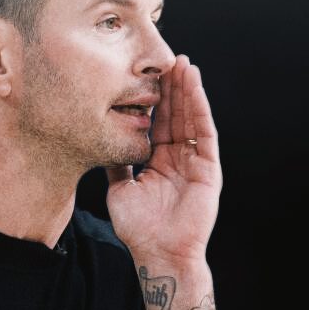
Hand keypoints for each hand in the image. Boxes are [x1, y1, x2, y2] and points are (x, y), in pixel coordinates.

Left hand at [106, 54, 219, 268]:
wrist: (158, 253)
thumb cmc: (138, 228)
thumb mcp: (118, 187)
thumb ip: (115, 162)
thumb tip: (100, 138)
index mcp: (158, 160)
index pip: (156, 121)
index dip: (152, 97)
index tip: (144, 73)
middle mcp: (178, 157)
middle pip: (175, 114)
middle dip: (172, 86)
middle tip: (166, 56)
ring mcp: (194, 161)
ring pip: (191, 117)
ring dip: (188, 89)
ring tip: (182, 63)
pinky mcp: (208, 166)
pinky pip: (204, 130)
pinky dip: (199, 106)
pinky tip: (194, 84)